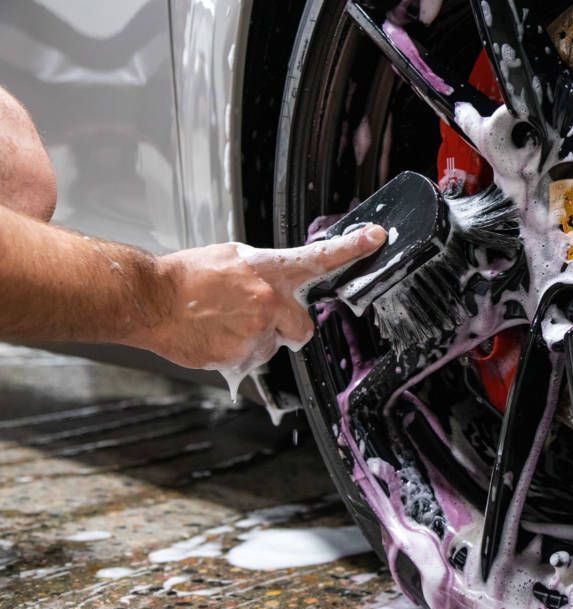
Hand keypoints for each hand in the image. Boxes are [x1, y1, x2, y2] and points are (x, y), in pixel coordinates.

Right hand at [142, 225, 385, 377]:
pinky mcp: (241, 357)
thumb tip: (277, 284)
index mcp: (268, 270)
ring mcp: (257, 331)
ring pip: (273, 346)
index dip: (352, 248)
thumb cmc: (186, 278)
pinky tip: (216, 337)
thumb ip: (263, 273)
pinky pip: (251, 361)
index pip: (320, 257)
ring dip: (256, 340)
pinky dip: (237, 354)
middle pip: (303, 327)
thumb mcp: (231, 259)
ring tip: (224, 323)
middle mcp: (269, 300)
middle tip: (256, 317)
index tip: (377, 237)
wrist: (149, 299)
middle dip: (287, 327)